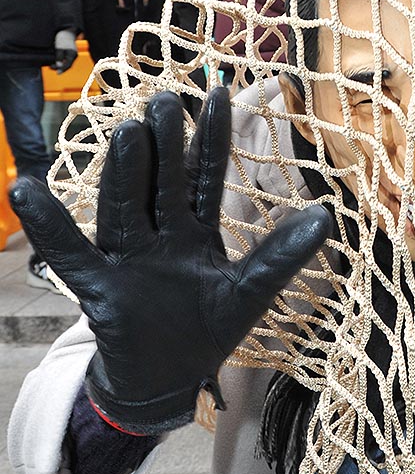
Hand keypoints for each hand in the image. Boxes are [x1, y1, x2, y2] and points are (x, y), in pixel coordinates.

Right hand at [8, 88, 330, 432]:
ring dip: (124, 172)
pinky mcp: (100, 287)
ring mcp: (127, 256)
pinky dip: (49, 226)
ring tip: (127, 132)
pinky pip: (71, 254)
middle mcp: (158, 233)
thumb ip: (282, 254)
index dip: (211, 136)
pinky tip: (26, 190)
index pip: (203, 173)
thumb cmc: (207, 330)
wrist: (171, 381)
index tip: (221, 92)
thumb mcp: (251, 290)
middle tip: (166, 98)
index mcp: (194, 228)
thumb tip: (326, 215)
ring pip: (124, 207)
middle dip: (165, 143)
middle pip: (160, 181)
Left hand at [53, 29, 77, 72]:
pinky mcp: (69, 54)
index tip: (57, 73)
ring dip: (59, 65)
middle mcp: (73, 56)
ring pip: (66, 63)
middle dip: (59, 67)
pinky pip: (65, 60)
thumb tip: (59, 65)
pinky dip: (60, 62)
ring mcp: (71, 55)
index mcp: (72, 54)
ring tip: (51, 65)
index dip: (62, 69)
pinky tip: (55, 62)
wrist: (67, 32)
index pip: (68, 65)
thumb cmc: (63, 38)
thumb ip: (59, 57)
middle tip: (51, 67)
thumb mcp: (60, 48)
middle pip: (67, 65)